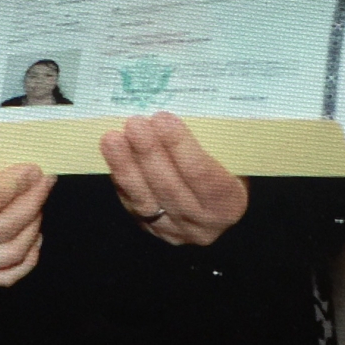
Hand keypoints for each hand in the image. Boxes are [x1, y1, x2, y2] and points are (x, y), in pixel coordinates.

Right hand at [0, 149, 52, 286]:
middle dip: (33, 200)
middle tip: (45, 180)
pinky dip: (27, 259)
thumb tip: (22, 165)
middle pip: (5, 225)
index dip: (19, 182)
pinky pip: (5, 276)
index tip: (34, 168)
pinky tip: (34, 236)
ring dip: (33, 226)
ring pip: (11, 253)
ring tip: (38, 203)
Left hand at [100, 113, 248, 246]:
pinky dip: (121, 176)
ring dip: (126, 166)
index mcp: (229, 203)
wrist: (214, 202)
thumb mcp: (230, 158)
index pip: (203, 175)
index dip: (181, 147)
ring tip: (114, 139)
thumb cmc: (225, 168)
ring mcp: (174, 230)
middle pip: (170, 187)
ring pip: (144, 199)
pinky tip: (114, 155)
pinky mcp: (150, 229)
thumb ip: (211, 143)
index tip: (164, 120)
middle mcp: (203, 224)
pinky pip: (131, 203)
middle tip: (135, 123)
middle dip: (149, 153)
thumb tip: (175, 113)